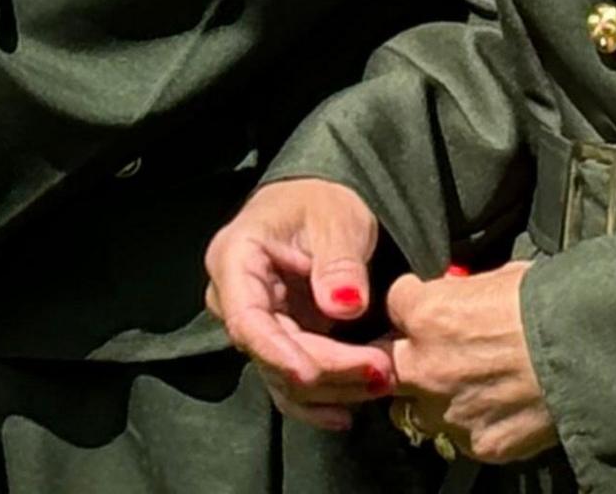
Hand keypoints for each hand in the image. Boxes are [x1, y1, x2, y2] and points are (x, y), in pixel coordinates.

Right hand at [204, 179, 392, 430]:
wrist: (318, 208)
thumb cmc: (321, 202)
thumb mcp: (337, 218)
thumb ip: (339, 261)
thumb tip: (344, 307)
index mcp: (235, 259)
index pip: (248, 319)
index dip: (278, 352)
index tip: (313, 374)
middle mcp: (235, 300)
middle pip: (271, 352)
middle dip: (325, 370)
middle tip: (381, 371)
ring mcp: (255, 326)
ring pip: (281, 375)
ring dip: (330, 388)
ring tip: (380, 383)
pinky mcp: (278, 343)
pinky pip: (290, 380)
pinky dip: (320, 398)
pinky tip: (346, 412)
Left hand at [386, 264, 555, 464]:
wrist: (591, 353)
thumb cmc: (555, 306)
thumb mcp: (505, 277)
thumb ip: (468, 290)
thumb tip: (464, 293)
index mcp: (428, 313)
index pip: (394, 302)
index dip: (415, 303)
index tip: (429, 305)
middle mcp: (425, 366)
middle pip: (386, 365)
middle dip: (405, 358)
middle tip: (434, 353)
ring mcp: (447, 410)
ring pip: (414, 411)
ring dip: (433, 399)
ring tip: (468, 388)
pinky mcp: (475, 443)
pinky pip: (459, 436)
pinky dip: (472, 424)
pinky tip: (499, 408)